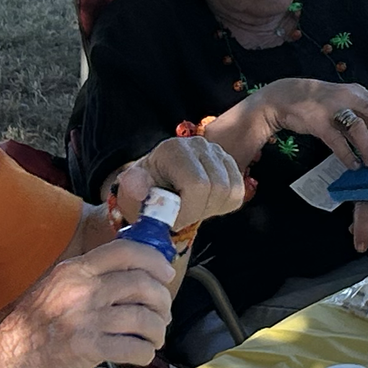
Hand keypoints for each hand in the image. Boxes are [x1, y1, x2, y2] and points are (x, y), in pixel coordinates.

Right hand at [0, 236, 177, 367]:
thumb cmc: (37, 324)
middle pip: (141, 285)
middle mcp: (82, 289)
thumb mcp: (58, 285)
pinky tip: (142, 353)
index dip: (154, 260)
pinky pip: (133, 347)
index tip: (167, 273)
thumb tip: (136, 272)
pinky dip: (146, 352)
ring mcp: (85, 318)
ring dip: (158, 329)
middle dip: (162, 301)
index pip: (125, 251)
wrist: (11, 358)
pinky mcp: (88, 347)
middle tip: (163, 314)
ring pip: (143, 318)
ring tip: (155, 337)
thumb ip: (90, 276)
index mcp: (76, 270)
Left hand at [105, 135, 244, 228]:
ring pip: (231, 191)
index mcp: (173, 150)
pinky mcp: (229, 164)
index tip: (172, 222)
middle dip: (199, 212)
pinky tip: (203, 205)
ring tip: (191, 210)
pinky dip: (222, 205)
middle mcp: (198, 145)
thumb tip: (141, 187)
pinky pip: (238, 193)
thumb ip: (133, 188)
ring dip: (211, 209)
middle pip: (218, 188)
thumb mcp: (130, 192)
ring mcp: (217, 152)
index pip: (197, 184)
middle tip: (181, 218)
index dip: (188, 211)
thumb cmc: (142, 192)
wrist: (153, 186)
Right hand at [268, 80, 367, 168]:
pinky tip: (353, 165)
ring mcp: (333, 108)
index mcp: (358, 92)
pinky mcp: (318, 122)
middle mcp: (349, 96)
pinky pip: (338, 141)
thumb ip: (360, 121)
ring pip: (359, 128)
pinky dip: (348, 155)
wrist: (284, 96)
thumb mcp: (343, 105)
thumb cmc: (318, 103)